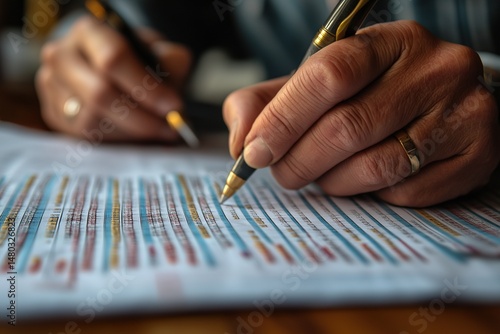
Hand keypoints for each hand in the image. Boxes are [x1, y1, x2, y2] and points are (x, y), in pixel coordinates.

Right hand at [36, 15, 191, 140]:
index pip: (113, 59)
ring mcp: (52, 86)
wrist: (114, 73)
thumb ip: (170, 60)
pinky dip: (118, 140)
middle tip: (171, 127)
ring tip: (158, 131)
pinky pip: (85, 136)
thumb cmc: (138, 61)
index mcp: (89, 32)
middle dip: (142, 117)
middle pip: (100, 94)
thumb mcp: (158, 53)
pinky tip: (137, 134)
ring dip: (132, 132)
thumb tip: (174, 74)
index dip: (146, 87)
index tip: (173, 106)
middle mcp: (62, 56)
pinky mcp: (54, 114)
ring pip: (92, 120)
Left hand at [224, 21, 499, 206]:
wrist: (440, 100)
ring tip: (321, 176)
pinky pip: (407, 192)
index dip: (283, 119)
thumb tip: (240, 142)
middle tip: (282, 173)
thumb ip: (267, 102)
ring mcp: (465, 110)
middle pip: (348, 127)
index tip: (254, 152)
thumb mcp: (315, 83)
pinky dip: (372, 195)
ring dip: (333, 182)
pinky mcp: (479, 153)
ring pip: (377, 166)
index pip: (328, 75)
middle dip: (300, 161)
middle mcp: (436, 69)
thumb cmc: (369, 93)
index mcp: (389, 41)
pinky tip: (364, 179)